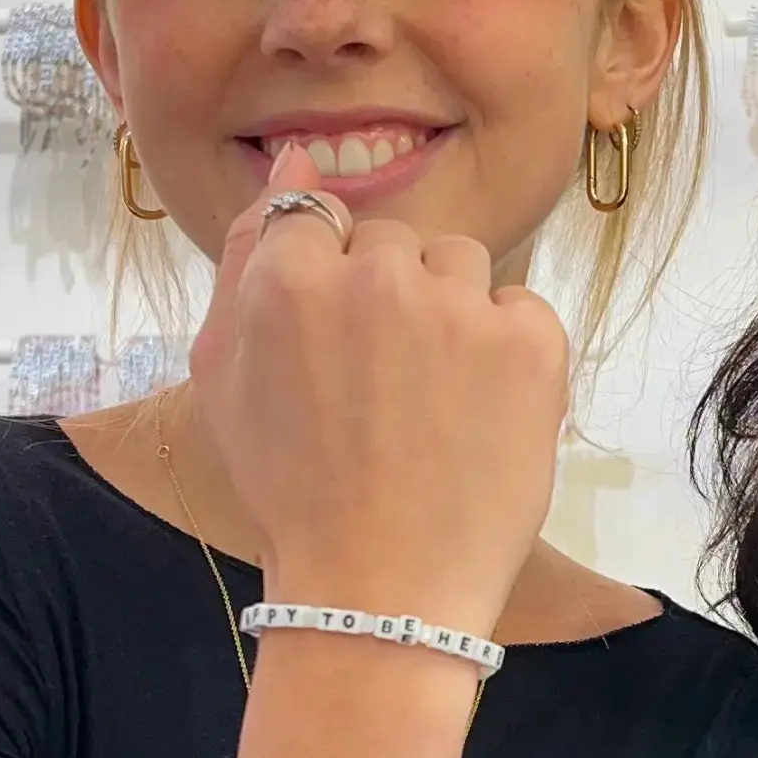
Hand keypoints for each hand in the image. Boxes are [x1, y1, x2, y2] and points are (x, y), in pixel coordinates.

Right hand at [187, 145, 568, 635]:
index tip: (339, 350)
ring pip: (464, 265)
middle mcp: (376, 275)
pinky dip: (511, 353)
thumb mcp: (224, 374)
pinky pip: (523, 310)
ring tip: (433, 405)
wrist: (379, 592)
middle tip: (383, 392)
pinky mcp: (533, 344)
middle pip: (397, 242)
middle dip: (393, 297)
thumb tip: (296, 165)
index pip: (322, 219)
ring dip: (454, 316)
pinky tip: (479, 416)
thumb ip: (248, 253)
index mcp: (289, 276)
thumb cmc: (294, 489)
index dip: (331, 283)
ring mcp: (460, 307)